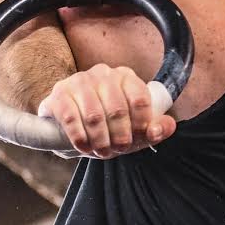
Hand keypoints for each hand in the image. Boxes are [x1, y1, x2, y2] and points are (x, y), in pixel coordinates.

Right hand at [37, 63, 176, 157]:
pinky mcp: (59, 93)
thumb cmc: (109, 126)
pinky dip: (80, 137)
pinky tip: (84, 146)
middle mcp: (103, 73)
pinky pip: (71, 117)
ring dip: (100, 140)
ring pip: (94, 115)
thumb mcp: (135, 130)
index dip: (141, 125)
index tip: (137, 140)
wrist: (71, 125)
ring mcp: (79, 81)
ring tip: (101, 151)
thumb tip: (165, 128)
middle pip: (117, 109)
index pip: (140, 99)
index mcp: (126, 77)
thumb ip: (155, 129)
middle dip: (120, 136)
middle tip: (118, 151)